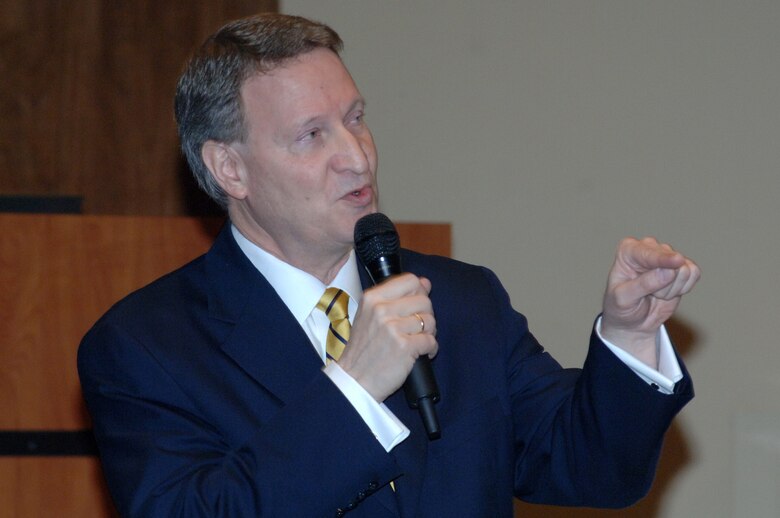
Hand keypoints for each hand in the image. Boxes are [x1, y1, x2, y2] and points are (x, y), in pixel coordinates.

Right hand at [337, 274, 437, 401]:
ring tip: (417, 342)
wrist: (354, 380)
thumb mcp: (370, 316)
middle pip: (424, 300)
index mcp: (372, 298)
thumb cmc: (364, 349)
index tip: (415, 306)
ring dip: (429, 334)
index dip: (419, 293)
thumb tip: (426, 282)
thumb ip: (396, 297)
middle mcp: (381, 309)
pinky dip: (430, 349)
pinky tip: (420, 354)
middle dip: (426, 316)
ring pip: (430, 321)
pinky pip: (431, 341)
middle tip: (416, 329)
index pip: (411, 280)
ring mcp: (392, 328)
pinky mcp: (404, 346)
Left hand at [601, 237, 699, 365]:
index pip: (650, 253)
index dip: (664, 259)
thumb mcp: (624, 299)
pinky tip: (667, 292)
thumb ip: (644, 284)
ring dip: (671, 289)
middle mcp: (649, 248)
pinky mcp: (681, 266)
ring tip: (655, 293)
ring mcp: (666, 256)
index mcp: (628, 250)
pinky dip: (683, 289)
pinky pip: (694, 274)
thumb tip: (669, 272)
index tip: (677, 261)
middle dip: (664, 284)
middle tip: (648, 293)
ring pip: (684, 269)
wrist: (632, 320)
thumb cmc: (621, 306)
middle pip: (672, 259)